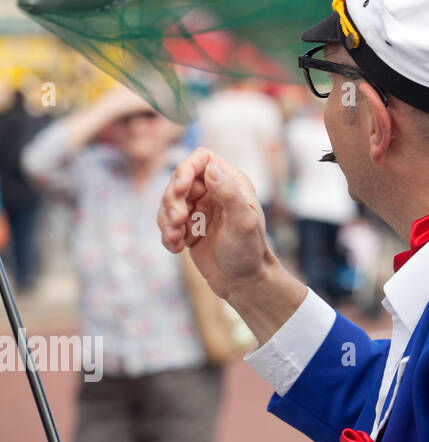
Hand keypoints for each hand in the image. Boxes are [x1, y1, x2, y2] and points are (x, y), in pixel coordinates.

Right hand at [158, 147, 270, 299]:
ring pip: (168, 202)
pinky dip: (167, 234)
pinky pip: (167, 223)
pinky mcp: (189, 227)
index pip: (202, 158)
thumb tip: (212, 168)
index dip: (185, 169)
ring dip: (166, 220)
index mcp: (232, 183)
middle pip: (178, 180)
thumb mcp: (243, 222)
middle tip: (179, 222)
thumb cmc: (249, 251)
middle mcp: (215, 192)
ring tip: (176, 240)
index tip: (180, 190)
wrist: (244, 282)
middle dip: (172, 201)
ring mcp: (200, 209)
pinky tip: (177, 248)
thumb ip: (229, 193)